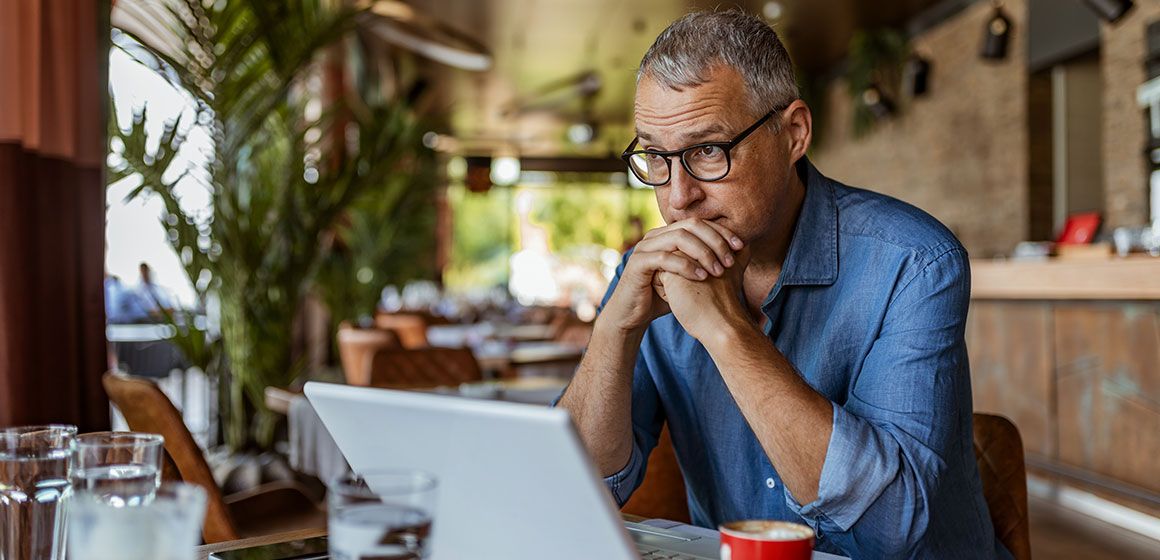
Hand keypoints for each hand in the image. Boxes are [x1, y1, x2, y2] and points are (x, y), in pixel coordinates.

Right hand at [601, 219, 744, 333]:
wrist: (633, 314)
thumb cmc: (663, 296)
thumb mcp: (689, 277)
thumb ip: (707, 263)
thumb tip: (740, 255)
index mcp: (668, 234)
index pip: (699, 223)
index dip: (721, 232)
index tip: (741, 246)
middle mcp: (656, 235)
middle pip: (691, 225)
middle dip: (715, 240)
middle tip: (731, 260)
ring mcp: (645, 247)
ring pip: (679, 238)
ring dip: (703, 252)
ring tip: (719, 270)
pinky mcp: (638, 263)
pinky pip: (665, 258)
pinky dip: (686, 266)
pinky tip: (702, 277)